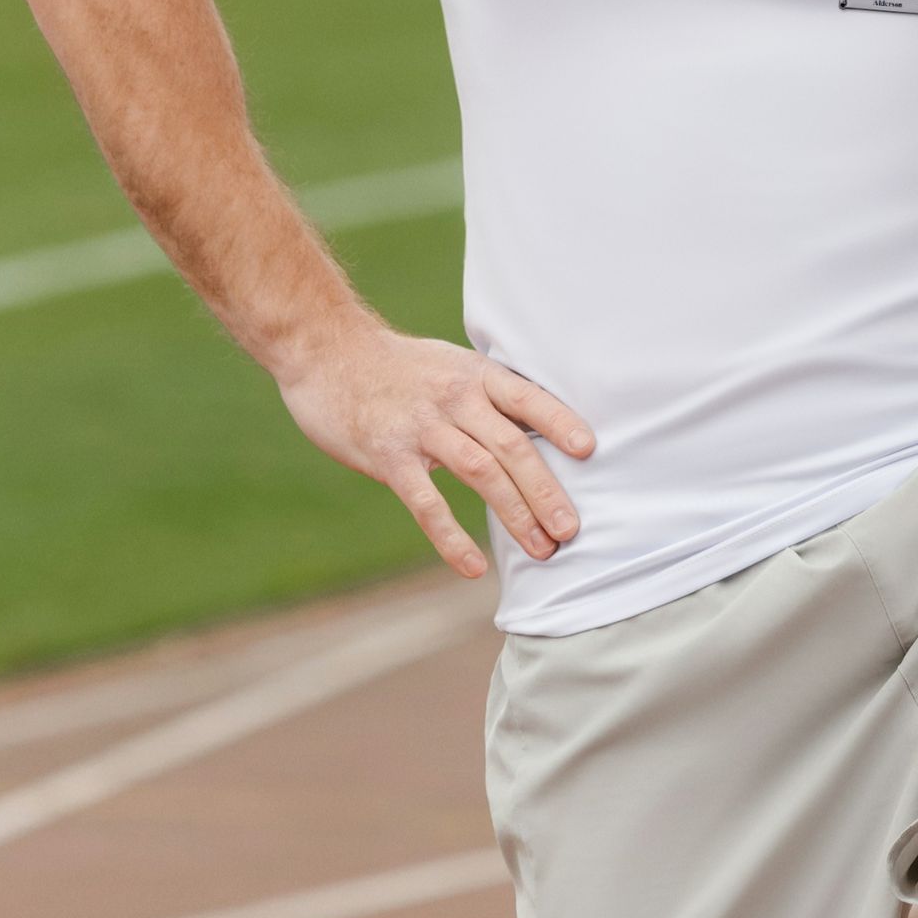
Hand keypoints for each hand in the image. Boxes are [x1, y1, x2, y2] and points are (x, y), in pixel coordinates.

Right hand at [277, 325, 595, 579]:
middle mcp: (456, 398)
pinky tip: (474, 566)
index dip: (560, 422)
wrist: (328, 351)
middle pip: (511, 446)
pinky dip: (452, 537)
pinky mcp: (389, 456)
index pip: (528, 398)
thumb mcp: (453, 365)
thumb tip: (539, 428)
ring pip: (480, 473)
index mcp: (477, 375)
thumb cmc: (400, 366)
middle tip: (571, 529)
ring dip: (515, 513)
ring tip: (542, 547)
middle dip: (545, 490)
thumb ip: (490, 395)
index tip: (590, 451)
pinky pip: (426, 502)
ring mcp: (422, 427)